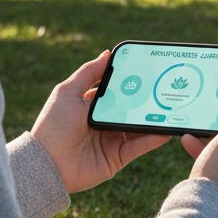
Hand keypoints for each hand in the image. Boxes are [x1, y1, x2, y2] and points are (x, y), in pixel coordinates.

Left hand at [31, 51, 170, 193]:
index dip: (130, 81)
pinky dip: (152, 138)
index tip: (149, 70)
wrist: (47, 164)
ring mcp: (112, 140)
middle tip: (166, 86)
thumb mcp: (67, 92)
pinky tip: (165, 129)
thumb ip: (88, 73)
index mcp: (91, 105)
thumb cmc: (53, 125)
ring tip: (170, 107)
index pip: (116, 90)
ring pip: (138, 126)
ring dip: (153, 118)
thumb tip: (107, 53)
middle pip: (130, 107)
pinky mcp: (118, 158)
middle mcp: (103, 121)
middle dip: (146, 98)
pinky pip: (139, 146)